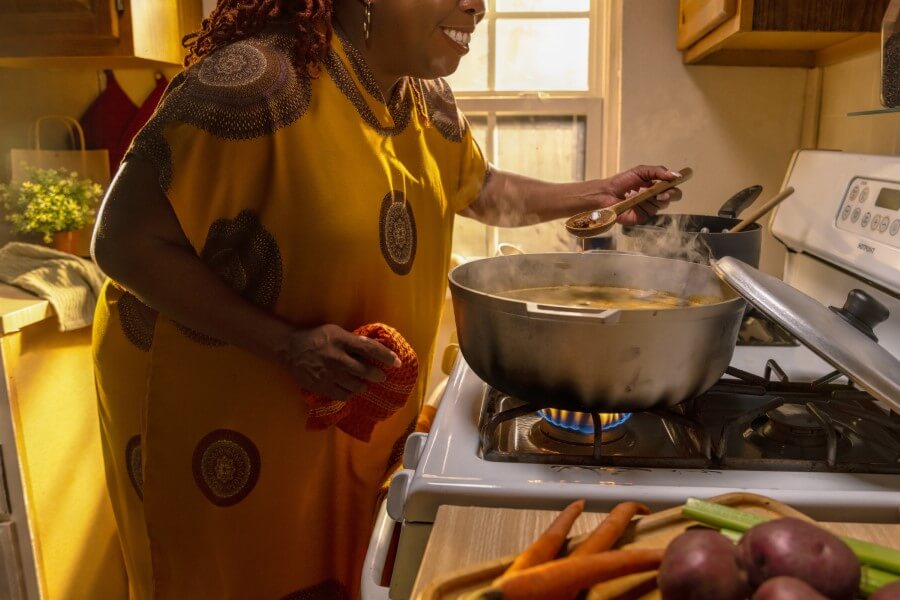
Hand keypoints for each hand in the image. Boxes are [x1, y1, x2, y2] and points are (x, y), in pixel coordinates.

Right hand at [282, 324, 401, 401]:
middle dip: (377, 375)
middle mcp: (336, 359)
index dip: (386, 356)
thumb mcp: (336, 332)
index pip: (369, 349)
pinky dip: (350, 393)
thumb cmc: (318, 338)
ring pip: (355, 386)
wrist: (291, 350)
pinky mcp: (322, 387)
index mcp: (341, 341)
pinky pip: (343, 395)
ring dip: (363, 386)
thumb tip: (375, 347)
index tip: (397, 362)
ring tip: (363, 383)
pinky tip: (350, 389)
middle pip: (364, 371)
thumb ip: (354, 341)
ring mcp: (328, 375)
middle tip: (381, 376)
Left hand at [596, 165, 683, 225]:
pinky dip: (645, 205)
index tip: (675, 182)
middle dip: (670, 194)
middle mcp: (655, 198)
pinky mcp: (642, 217)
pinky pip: (650, 212)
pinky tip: (636, 202)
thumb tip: (677, 174)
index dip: (675, 185)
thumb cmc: (623, 181)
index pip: (672, 187)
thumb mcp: (641, 171)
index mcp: (656, 186)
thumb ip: (659, 171)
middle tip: (662, 193)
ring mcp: (649, 209)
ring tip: (642, 194)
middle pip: (672, 198)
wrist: (606, 193)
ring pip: (662, 205)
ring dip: (654, 198)